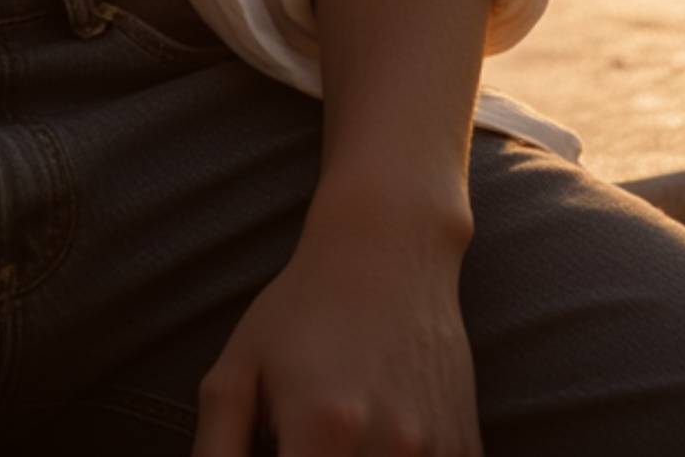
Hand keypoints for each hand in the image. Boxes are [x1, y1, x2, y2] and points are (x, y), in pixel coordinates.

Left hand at [189, 209, 481, 456]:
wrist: (390, 249)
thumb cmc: (302, 309)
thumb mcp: (237, 370)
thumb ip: (217, 450)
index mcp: (324, 430)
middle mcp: (390, 447)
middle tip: (302, 447)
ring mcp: (437, 452)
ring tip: (339, 438)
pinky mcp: (467, 450)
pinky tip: (381, 440)